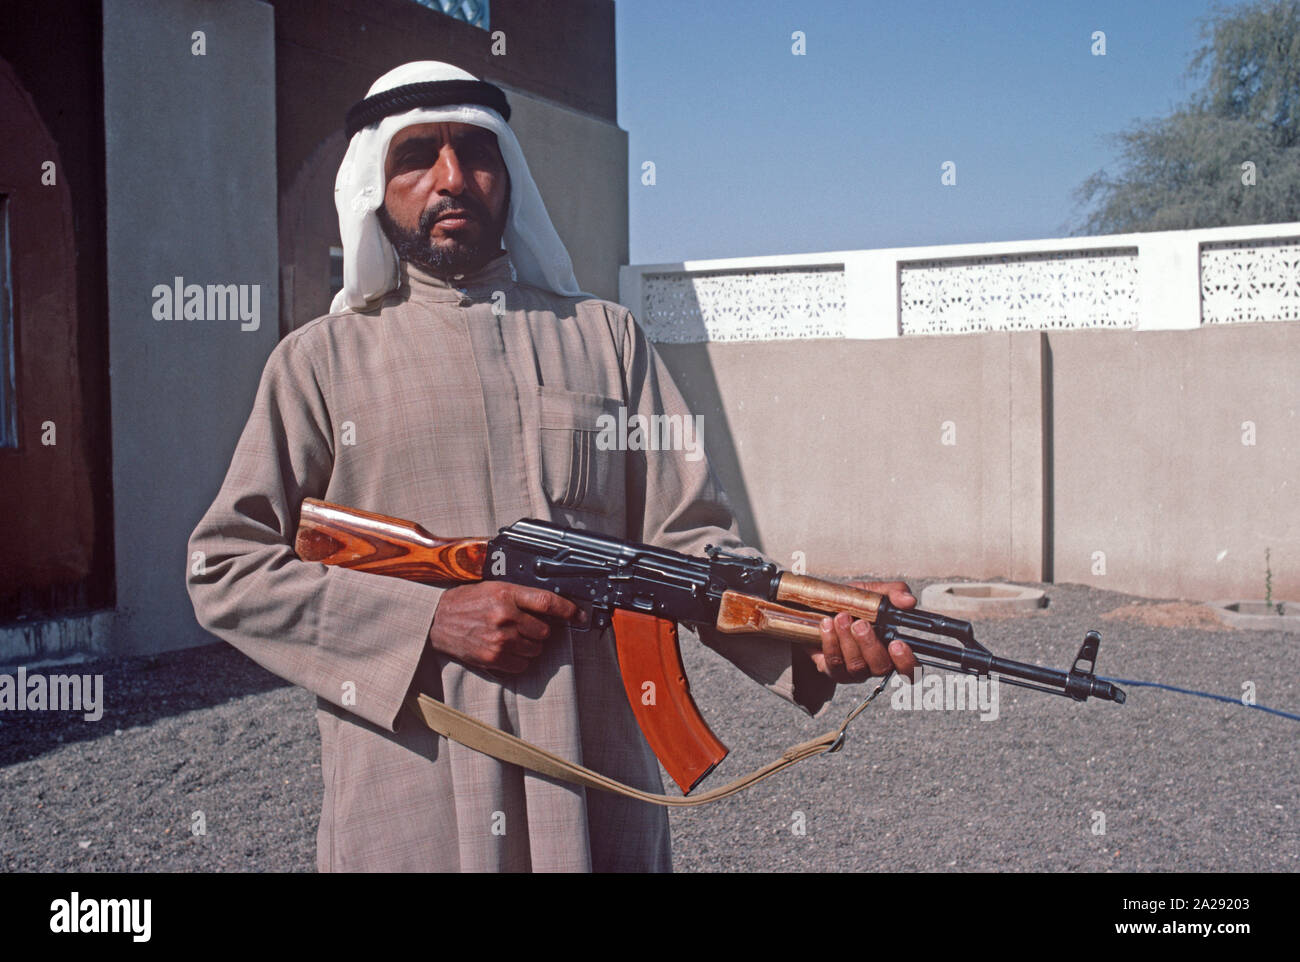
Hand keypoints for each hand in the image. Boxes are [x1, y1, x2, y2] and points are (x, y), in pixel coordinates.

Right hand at [428, 581, 584, 673]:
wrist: (437, 620)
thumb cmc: (467, 602)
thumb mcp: (494, 588)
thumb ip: (521, 596)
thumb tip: (552, 608)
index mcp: (506, 594)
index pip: (547, 602)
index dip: (568, 609)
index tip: (578, 614)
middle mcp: (505, 616)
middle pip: (545, 631)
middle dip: (540, 630)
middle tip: (524, 625)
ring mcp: (500, 639)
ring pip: (536, 649)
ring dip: (529, 645)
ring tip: (511, 636)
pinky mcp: (494, 658)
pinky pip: (522, 664)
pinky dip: (519, 659)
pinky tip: (506, 649)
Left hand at [811, 581, 918, 683]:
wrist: (819, 610)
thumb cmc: (852, 604)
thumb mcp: (874, 593)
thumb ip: (894, 593)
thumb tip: (909, 600)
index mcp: (891, 646)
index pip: (909, 667)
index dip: (906, 661)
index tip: (898, 644)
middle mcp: (876, 663)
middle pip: (882, 667)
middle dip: (870, 645)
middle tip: (860, 624)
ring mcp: (855, 670)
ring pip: (857, 665)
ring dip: (848, 640)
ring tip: (841, 617)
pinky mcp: (833, 670)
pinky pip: (834, 663)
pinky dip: (830, 642)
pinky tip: (827, 624)